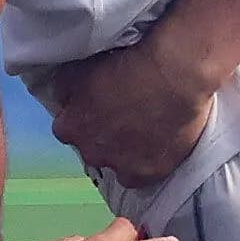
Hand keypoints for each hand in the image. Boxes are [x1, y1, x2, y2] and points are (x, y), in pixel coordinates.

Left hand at [33, 38, 218, 188]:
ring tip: (142, 128)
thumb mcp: (81, 67)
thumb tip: (64, 100)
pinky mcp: (149, 173)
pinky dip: (145, 162)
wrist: (174, 76)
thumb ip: (65, 88)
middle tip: (122, 114)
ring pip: (116, 163)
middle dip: (101, 135)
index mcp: (72, 129)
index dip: (81, 116)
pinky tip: (155, 144)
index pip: (66, 128)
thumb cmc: (127, 66)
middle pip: (91, 148)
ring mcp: (121, 166)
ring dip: (124, 150)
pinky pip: (141, 174)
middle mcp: (92, 153)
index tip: (95, 106)